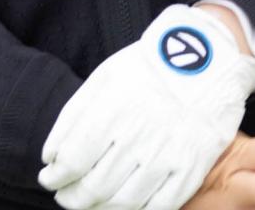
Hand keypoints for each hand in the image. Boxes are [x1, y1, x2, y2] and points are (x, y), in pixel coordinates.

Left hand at [38, 6, 254, 209]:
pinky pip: (158, 207)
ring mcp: (167, 155)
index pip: (73, 159)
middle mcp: (139, 136)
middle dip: (72, 197)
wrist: (206, 59)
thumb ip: (74, 115)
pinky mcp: (190, 169)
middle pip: (95, 186)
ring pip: (123, 202)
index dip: (56, 177)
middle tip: (65, 196)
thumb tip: (50, 156)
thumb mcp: (105, 77)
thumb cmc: (148, 67)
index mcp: (114, 108)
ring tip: (89, 203)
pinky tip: (122, 206)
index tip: (48, 179)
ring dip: (98, 209)